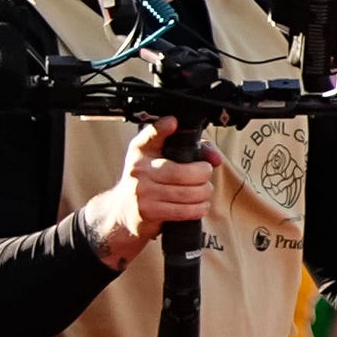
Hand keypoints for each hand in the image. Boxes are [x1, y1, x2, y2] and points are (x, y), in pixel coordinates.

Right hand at [80, 119, 214, 263]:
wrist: (121, 210)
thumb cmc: (147, 181)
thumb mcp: (158, 159)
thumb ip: (189, 150)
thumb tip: (215, 158)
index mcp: (141, 152)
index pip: (150, 136)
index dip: (162, 128)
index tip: (173, 122)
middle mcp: (139, 171)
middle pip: (183, 172)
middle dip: (203, 174)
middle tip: (205, 175)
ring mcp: (142, 193)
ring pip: (187, 193)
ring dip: (204, 193)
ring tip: (204, 191)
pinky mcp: (148, 213)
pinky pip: (183, 211)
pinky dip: (198, 208)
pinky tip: (199, 205)